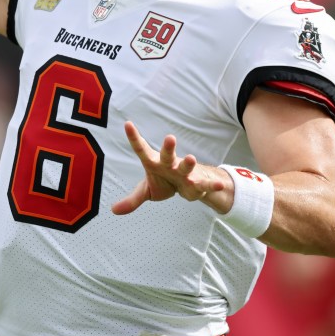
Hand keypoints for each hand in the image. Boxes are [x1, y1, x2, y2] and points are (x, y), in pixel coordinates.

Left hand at [111, 121, 228, 214]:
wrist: (187, 185)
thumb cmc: (164, 182)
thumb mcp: (146, 191)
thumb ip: (132, 199)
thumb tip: (114, 210)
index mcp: (154, 162)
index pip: (142, 149)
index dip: (134, 138)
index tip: (127, 124)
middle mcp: (170, 164)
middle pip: (167, 155)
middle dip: (168, 148)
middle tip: (169, 138)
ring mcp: (184, 172)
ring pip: (186, 167)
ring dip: (188, 163)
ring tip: (190, 158)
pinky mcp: (197, 183)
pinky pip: (205, 185)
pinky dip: (212, 186)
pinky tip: (220, 186)